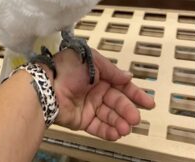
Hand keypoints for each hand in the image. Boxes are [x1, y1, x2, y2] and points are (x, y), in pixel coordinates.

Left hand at [40, 48, 154, 140]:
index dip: (135, 94)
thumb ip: (111, 70)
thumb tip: (128, 76)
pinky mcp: (82, 120)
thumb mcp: (92, 61)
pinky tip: (116, 133)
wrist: (46, 85)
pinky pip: (98, 126)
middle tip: (135, 118)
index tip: (148, 102)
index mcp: (99, 75)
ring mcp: (89, 106)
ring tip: (125, 128)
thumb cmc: (66, 68)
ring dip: (119, 122)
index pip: (121, 85)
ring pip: (110, 116)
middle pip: (117, 102)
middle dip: (128, 111)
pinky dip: (108, 131)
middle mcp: (95, 90)